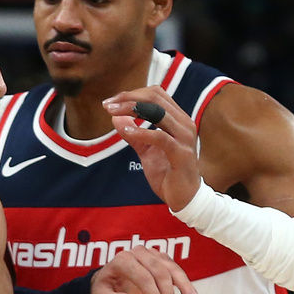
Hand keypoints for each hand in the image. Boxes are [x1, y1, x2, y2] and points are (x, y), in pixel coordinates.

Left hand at [90, 245, 199, 293]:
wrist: (109, 281)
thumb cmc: (105, 289)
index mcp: (122, 260)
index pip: (142, 276)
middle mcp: (137, 253)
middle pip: (159, 271)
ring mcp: (150, 254)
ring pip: (171, 268)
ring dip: (184, 285)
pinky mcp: (160, 259)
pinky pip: (175, 269)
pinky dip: (185, 282)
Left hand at [103, 87, 201, 210]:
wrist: (184, 199)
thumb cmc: (168, 173)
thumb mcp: (146, 151)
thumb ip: (132, 134)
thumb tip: (115, 117)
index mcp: (178, 120)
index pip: (156, 94)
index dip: (132, 93)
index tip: (112, 102)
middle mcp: (184, 124)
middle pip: (155, 98)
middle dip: (129, 98)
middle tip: (108, 105)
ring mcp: (185, 138)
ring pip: (158, 112)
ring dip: (132, 109)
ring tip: (112, 112)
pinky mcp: (181, 154)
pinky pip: (160, 137)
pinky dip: (141, 131)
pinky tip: (126, 131)